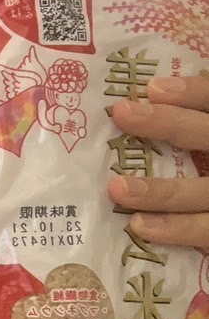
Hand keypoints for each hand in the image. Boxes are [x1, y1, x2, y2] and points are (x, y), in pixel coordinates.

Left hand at [107, 74, 208, 250]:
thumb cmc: (203, 166)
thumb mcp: (201, 140)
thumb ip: (188, 123)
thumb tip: (145, 98)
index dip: (192, 93)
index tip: (153, 88)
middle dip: (171, 123)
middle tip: (122, 113)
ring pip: (203, 192)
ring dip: (161, 190)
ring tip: (118, 188)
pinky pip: (205, 230)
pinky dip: (177, 229)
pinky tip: (140, 225)